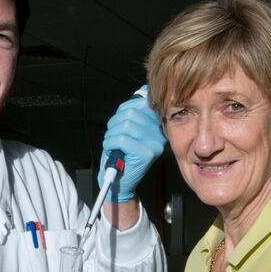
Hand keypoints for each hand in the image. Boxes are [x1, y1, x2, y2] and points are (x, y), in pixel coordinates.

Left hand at [98, 85, 165, 202]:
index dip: (125, 109)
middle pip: (132, 113)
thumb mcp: (128, 129)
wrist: (118, 181)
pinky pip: (122, 139)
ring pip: (126, 125)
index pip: (143, 103)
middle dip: (115, 122)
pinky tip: (112, 149)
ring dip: (112, 133)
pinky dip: (110, 142)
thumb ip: (135, 111)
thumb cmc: (121, 153)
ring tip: (112, 143)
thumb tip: (143, 90)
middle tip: (113, 135)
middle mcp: (160, 134)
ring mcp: (155, 144)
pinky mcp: (146, 154)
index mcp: (158, 124)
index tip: (119, 120)